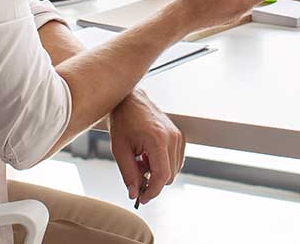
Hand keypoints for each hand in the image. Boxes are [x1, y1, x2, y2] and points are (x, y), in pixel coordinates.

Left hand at [108, 89, 184, 204]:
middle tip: (136, 175)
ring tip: (141, 159)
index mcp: (157, 139)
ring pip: (173, 170)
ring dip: (157, 172)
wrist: (131, 101)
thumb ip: (129, 174)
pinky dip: (163, 164)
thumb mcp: (120, 150)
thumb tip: (135, 194)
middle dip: (153, 181)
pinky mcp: (179, 136)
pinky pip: (176, 161)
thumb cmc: (123, 121)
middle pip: (169, 175)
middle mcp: (172, 137)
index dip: (152, 191)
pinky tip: (149, 155)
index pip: (162, 175)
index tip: (142, 198)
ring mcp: (178, 136)